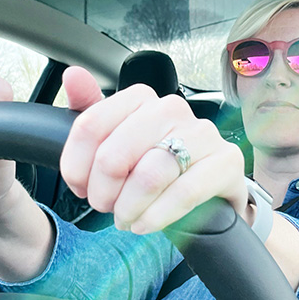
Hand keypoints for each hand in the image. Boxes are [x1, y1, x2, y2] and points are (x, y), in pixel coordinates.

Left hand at [59, 79, 247, 233]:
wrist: (206, 187)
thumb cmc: (154, 161)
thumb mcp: (115, 140)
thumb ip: (89, 114)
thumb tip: (72, 76)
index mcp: (140, 98)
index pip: (90, 127)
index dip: (76, 167)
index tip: (80, 186)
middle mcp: (171, 109)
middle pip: (114, 155)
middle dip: (103, 192)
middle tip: (106, 207)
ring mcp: (202, 133)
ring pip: (149, 176)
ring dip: (128, 208)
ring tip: (126, 219)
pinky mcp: (225, 162)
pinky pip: (184, 192)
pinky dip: (157, 216)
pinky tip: (146, 223)